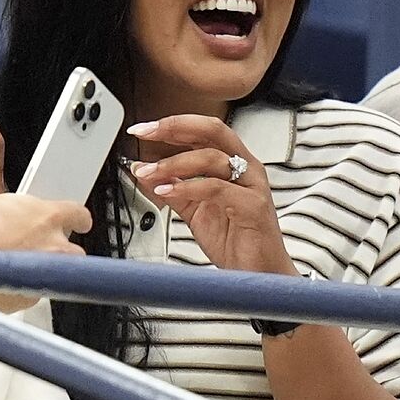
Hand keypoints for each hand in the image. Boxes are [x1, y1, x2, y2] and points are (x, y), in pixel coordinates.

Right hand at [0, 193, 88, 313]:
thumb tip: (5, 216)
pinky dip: (22, 287)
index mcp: (49, 217)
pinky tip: (3, 280)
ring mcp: (47, 276)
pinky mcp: (32, 299)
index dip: (77, 218)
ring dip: (40, 270)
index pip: (78, 214)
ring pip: (55, 274)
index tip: (77, 220)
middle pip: (75, 251)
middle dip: (62, 249)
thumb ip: (10, 213)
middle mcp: (56, 247)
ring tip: (15, 266)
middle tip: (42, 246)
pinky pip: (33, 291)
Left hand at [128, 115, 296, 275]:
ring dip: (173, 162)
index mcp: (233, 163)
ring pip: (212, 158)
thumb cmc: (233, 240)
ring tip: (148, 171)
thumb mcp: (192, 209)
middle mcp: (246, 168)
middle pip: (212, 130)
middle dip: (174, 127)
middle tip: (144, 132)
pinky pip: (217, 188)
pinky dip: (188, 186)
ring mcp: (252, 186)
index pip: (203, 130)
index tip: (142, 129)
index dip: (172, 125)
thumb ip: (171, 188)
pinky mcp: (253, 207)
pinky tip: (166, 190)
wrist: (257, 274)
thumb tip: (142, 170)